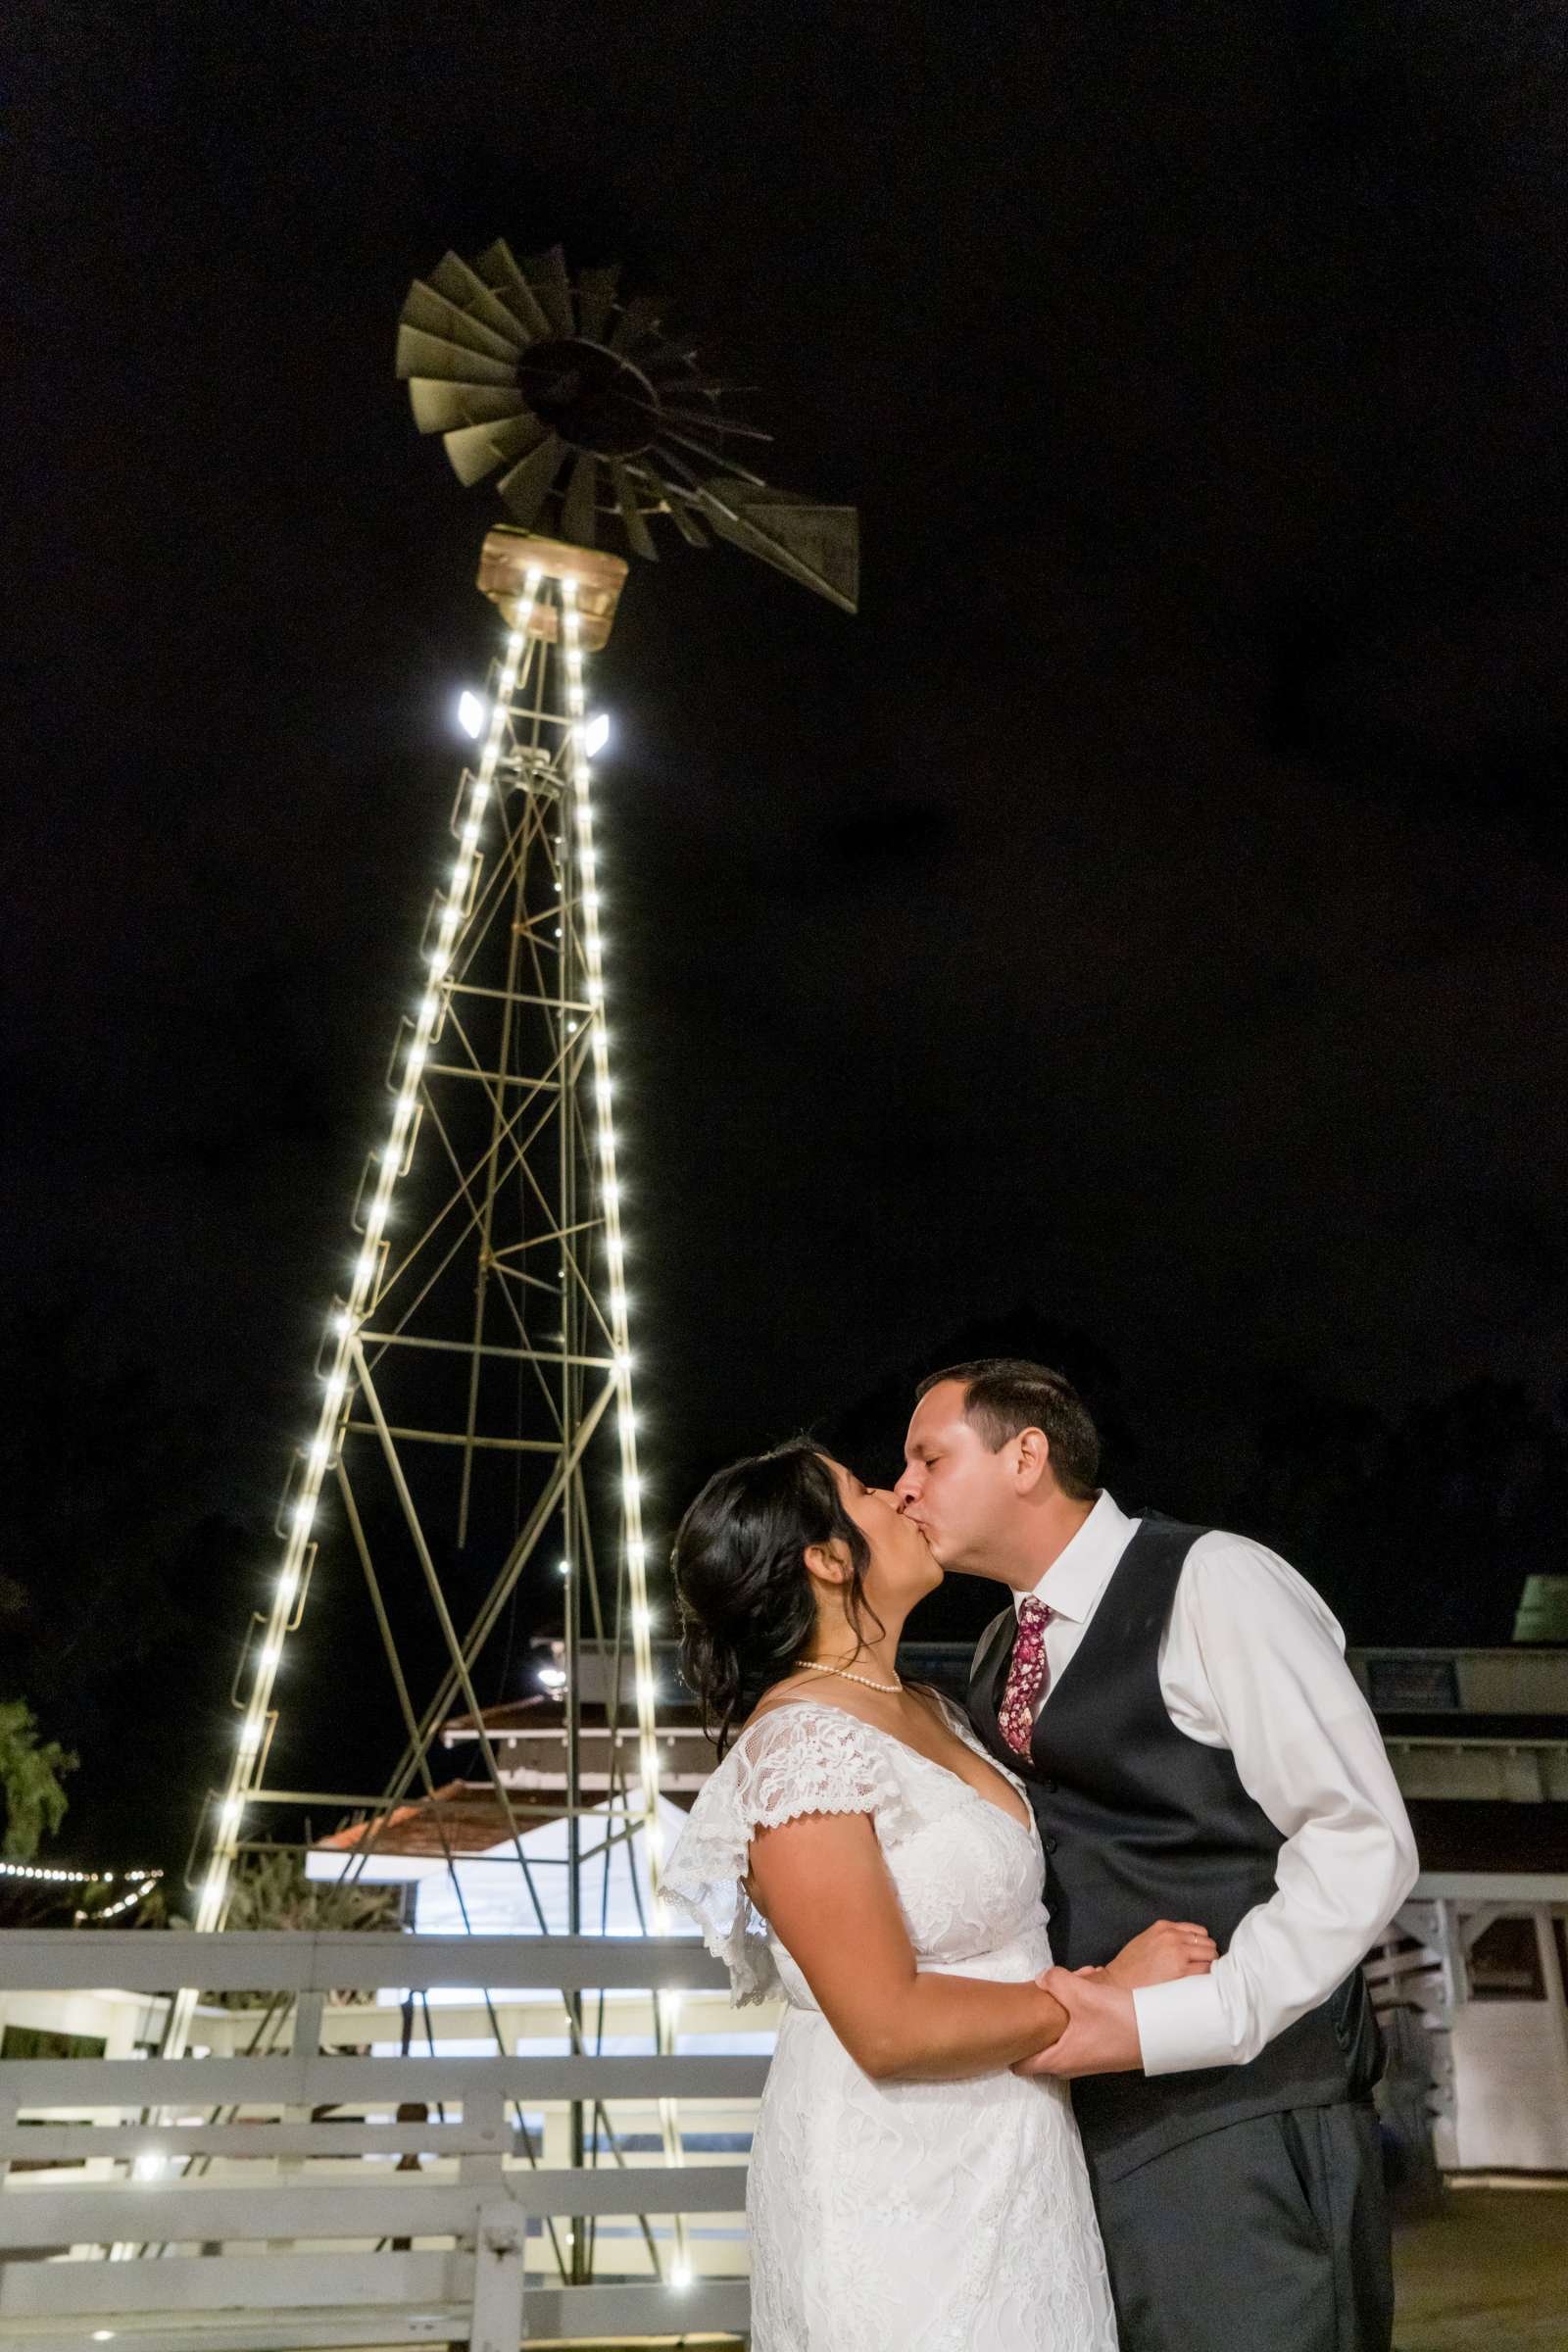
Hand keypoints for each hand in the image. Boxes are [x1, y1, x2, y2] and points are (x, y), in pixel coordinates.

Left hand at [1011, 1966, 1142, 2078]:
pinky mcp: (1101, 2049)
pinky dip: (1079, 2010)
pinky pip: (1078, 2029)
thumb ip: (1054, 1982)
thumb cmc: (1119, 2018)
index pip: (1019, 2066)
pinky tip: (1091, 1986)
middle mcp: (1070, 2064)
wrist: (1160, 2032)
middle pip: (1041, 2044)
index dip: (1009, 2047)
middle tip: (1046, 1991)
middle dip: (1040, 2017)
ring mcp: (1087, 2058)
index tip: (1005, 2026)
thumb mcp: (1082, 1993)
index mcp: (1059, 2059)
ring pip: (1062, 2032)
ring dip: (1063, 2009)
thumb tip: (1041, 1980)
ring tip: (1076, 1981)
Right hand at [1103, 1918, 1216, 1991]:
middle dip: (1208, 1956)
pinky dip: (1207, 1978)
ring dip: (1209, 1966)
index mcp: (1164, 1927)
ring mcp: (1178, 1954)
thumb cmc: (1130, 1967)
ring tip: (1200, 1977)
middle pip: (1208, 1943)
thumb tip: (1191, 1945)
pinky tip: (1200, 1984)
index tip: (1200, 1956)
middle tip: (1201, 1969)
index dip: (1202, 1945)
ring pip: (1211, 1957)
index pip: (1199, 1931)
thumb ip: (1167, 1937)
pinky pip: (1206, 1972)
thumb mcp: (1146, 1940)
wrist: (1117, 1985)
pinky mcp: (1181, 1973)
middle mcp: (1173, 1937)